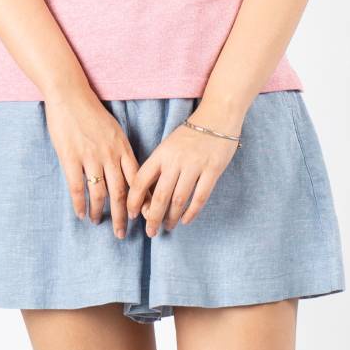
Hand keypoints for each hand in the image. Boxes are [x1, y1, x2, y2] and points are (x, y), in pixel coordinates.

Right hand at [43, 90, 151, 239]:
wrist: (70, 95)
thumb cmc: (92, 112)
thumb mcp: (114, 130)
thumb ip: (120, 151)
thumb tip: (127, 173)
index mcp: (122, 147)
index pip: (136, 180)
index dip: (140, 201)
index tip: (143, 217)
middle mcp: (109, 154)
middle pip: (120, 193)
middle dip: (122, 216)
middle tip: (122, 234)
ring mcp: (90, 157)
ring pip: (100, 193)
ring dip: (100, 212)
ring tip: (98, 222)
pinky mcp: (71, 157)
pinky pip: (77, 187)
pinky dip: (80, 204)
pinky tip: (81, 213)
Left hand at [126, 112, 240, 235]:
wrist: (217, 117)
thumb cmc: (190, 134)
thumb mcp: (168, 145)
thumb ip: (159, 166)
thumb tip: (147, 194)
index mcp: (161, 153)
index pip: (141, 179)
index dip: (134, 200)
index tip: (132, 214)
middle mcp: (175, 160)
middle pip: (159, 196)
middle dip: (152, 218)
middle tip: (150, 232)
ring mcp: (194, 166)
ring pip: (179, 200)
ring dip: (171, 218)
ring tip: (167, 227)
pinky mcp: (212, 170)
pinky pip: (200, 197)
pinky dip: (192, 213)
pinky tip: (186, 220)